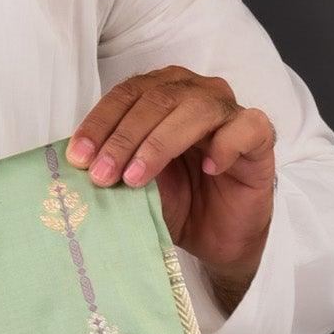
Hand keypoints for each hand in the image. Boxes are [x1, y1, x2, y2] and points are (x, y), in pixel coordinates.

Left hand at [67, 67, 276, 309]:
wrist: (218, 238)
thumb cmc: (178, 204)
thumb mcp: (136, 187)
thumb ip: (114, 169)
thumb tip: (75, 169)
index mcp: (162, 96)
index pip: (127, 95)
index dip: (100, 123)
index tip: (77, 158)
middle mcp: (195, 95)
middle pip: (157, 99)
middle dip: (123, 138)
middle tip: (101, 175)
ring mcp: (228, 113)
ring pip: (196, 109)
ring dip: (160, 143)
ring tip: (136, 179)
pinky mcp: (258, 137)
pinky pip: (246, 127)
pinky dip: (226, 145)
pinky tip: (208, 169)